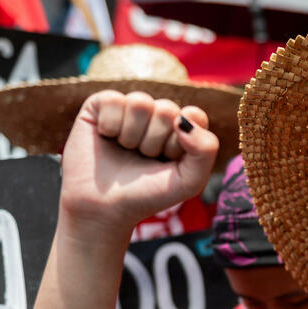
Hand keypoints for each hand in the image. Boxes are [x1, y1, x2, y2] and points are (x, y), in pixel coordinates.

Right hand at [59, 90, 218, 236]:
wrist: (104, 208)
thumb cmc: (148, 194)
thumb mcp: (189, 181)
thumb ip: (206, 150)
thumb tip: (184, 117)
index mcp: (182, 129)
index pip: (195, 115)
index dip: (181, 142)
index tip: (169, 160)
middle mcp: (157, 114)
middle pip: (167, 109)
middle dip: (155, 141)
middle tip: (144, 158)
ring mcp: (130, 108)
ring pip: (140, 102)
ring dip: (132, 135)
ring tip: (127, 150)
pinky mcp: (101, 105)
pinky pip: (112, 100)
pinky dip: (110, 126)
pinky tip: (107, 138)